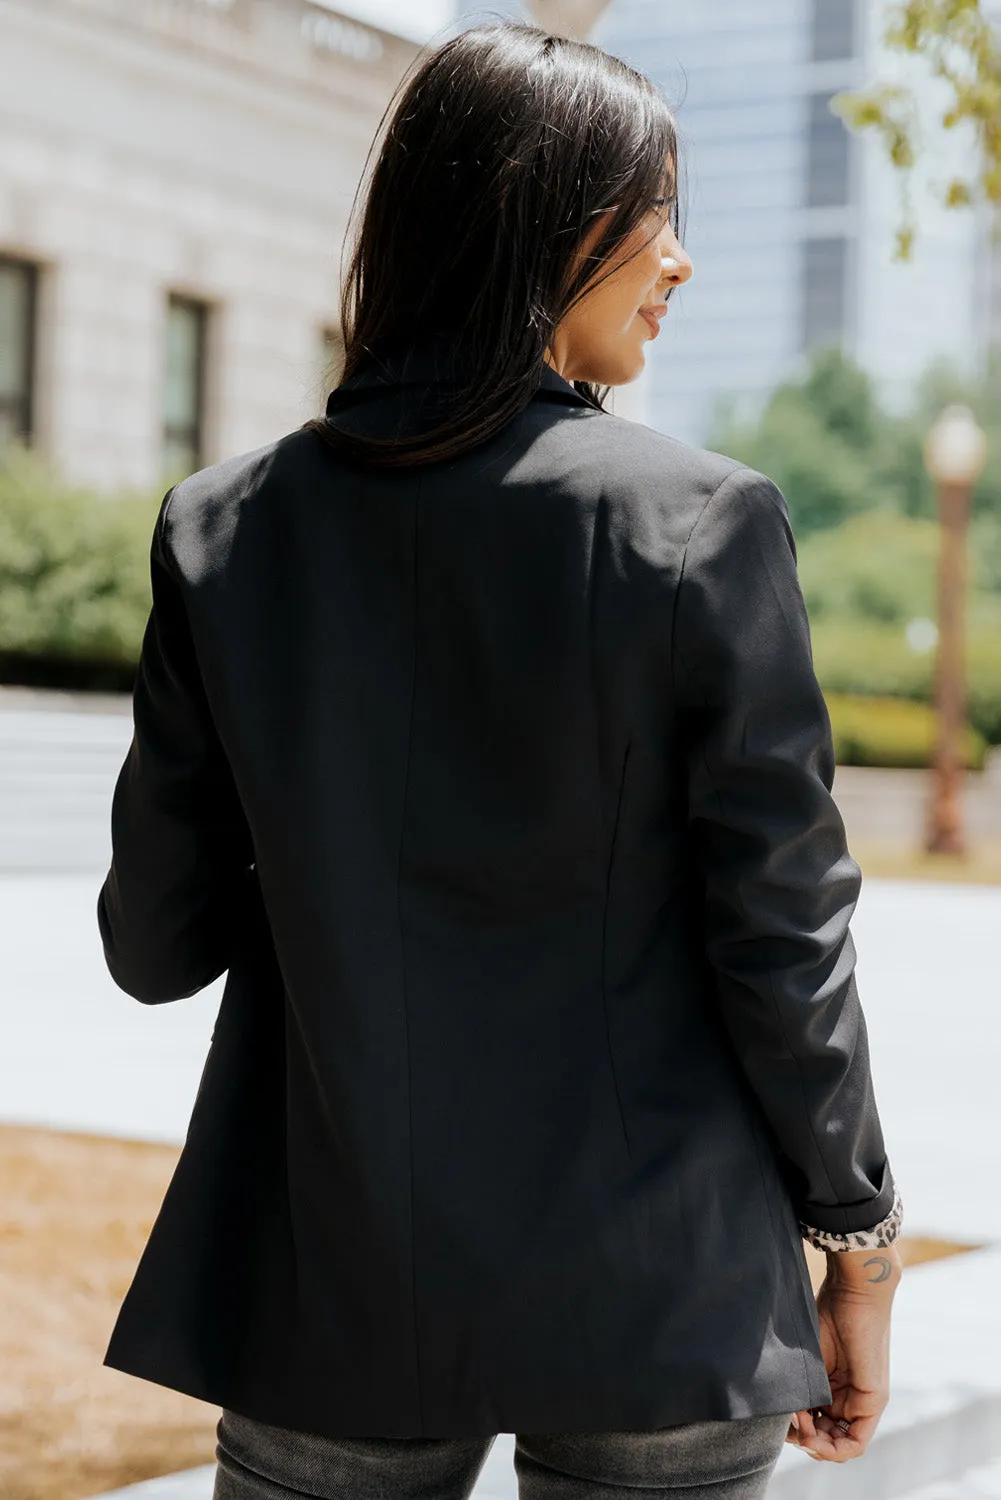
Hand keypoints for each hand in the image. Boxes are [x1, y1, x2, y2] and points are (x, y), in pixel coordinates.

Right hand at [785, 1245, 901, 1462]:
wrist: (854, 1290)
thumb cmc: (827, 1311)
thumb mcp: (806, 1358)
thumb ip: (799, 1387)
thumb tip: (784, 1417)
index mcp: (834, 1386)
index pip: (818, 1425)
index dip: (800, 1431)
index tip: (783, 1422)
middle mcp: (850, 1398)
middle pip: (829, 1439)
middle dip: (807, 1442)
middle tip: (790, 1429)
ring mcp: (864, 1401)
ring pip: (842, 1445)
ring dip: (819, 1447)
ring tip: (801, 1431)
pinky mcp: (874, 1400)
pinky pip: (857, 1441)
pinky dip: (836, 1448)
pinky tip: (815, 1438)